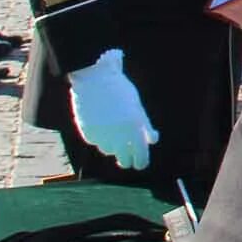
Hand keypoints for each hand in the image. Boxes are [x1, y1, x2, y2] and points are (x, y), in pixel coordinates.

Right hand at [67, 50, 158, 170]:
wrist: (93, 78)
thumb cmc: (119, 89)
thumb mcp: (137, 106)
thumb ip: (145, 125)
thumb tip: (152, 140)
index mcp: (135, 128)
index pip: (141, 157)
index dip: (141, 162)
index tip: (140, 163)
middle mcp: (119, 136)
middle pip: (124, 160)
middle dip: (127, 160)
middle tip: (128, 158)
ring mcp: (102, 136)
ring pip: (109, 151)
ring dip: (113, 146)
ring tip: (113, 132)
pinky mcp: (88, 134)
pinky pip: (96, 141)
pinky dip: (99, 137)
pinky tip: (100, 124)